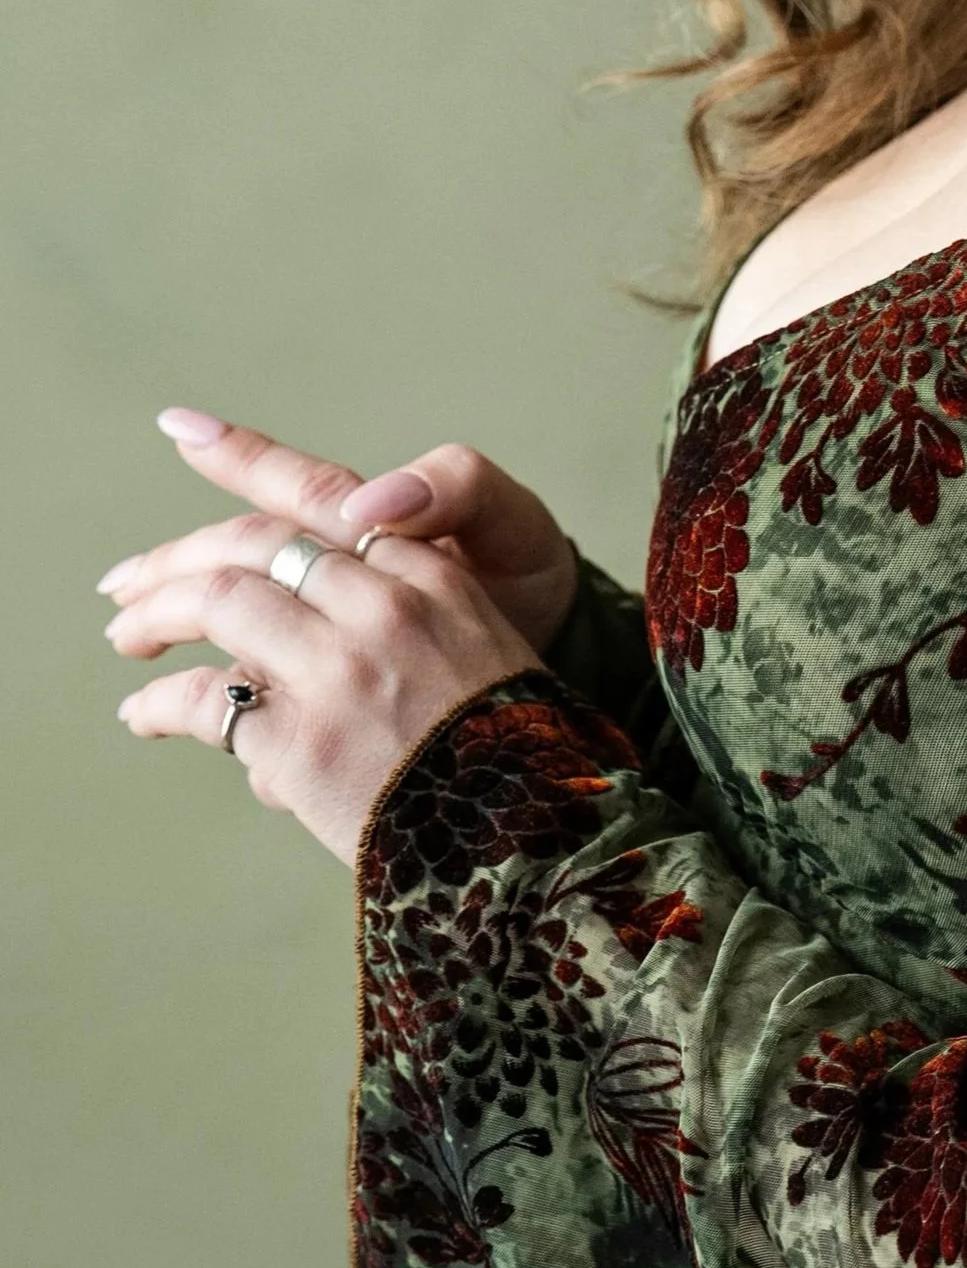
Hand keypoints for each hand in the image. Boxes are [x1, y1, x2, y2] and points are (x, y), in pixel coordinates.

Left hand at [99, 414, 574, 866]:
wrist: (539, 836)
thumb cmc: (503, 744)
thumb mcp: (477, 642)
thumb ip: (394, 606)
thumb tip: (304, 599)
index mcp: (429, 571)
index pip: (320, 494)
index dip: (244, 458)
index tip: (181, 431)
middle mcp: (384, 603)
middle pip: (251, 543)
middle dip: (174, 558)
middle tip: (126, 585)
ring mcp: (342, 668)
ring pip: (218, 601)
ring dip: (155, 617)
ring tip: (128, 640)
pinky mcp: (305, 739)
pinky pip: (205, 700)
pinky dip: (160, 705)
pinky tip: (144, 714)